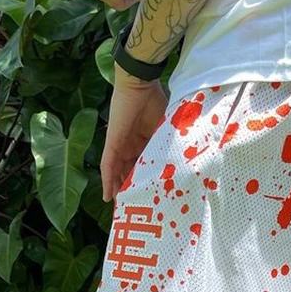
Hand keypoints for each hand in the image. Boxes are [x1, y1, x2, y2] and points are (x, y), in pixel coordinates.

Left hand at [101, 69, 167, 200]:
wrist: (140, 84)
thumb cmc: (155, 100)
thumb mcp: (165, 129)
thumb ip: (168, 144)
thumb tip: (183, 163)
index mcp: (143, 140)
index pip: (143, 165)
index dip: (145, 180)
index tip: (151, 195)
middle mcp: (129, 144)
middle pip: (128, 172)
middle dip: (130, 189)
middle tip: (134, 208)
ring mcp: (119, 144)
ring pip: (117, 172)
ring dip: (118, 190)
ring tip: (121, 208)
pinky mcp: (112, 143)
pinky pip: (107, 166)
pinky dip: (107, 181)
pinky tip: (108, 197)